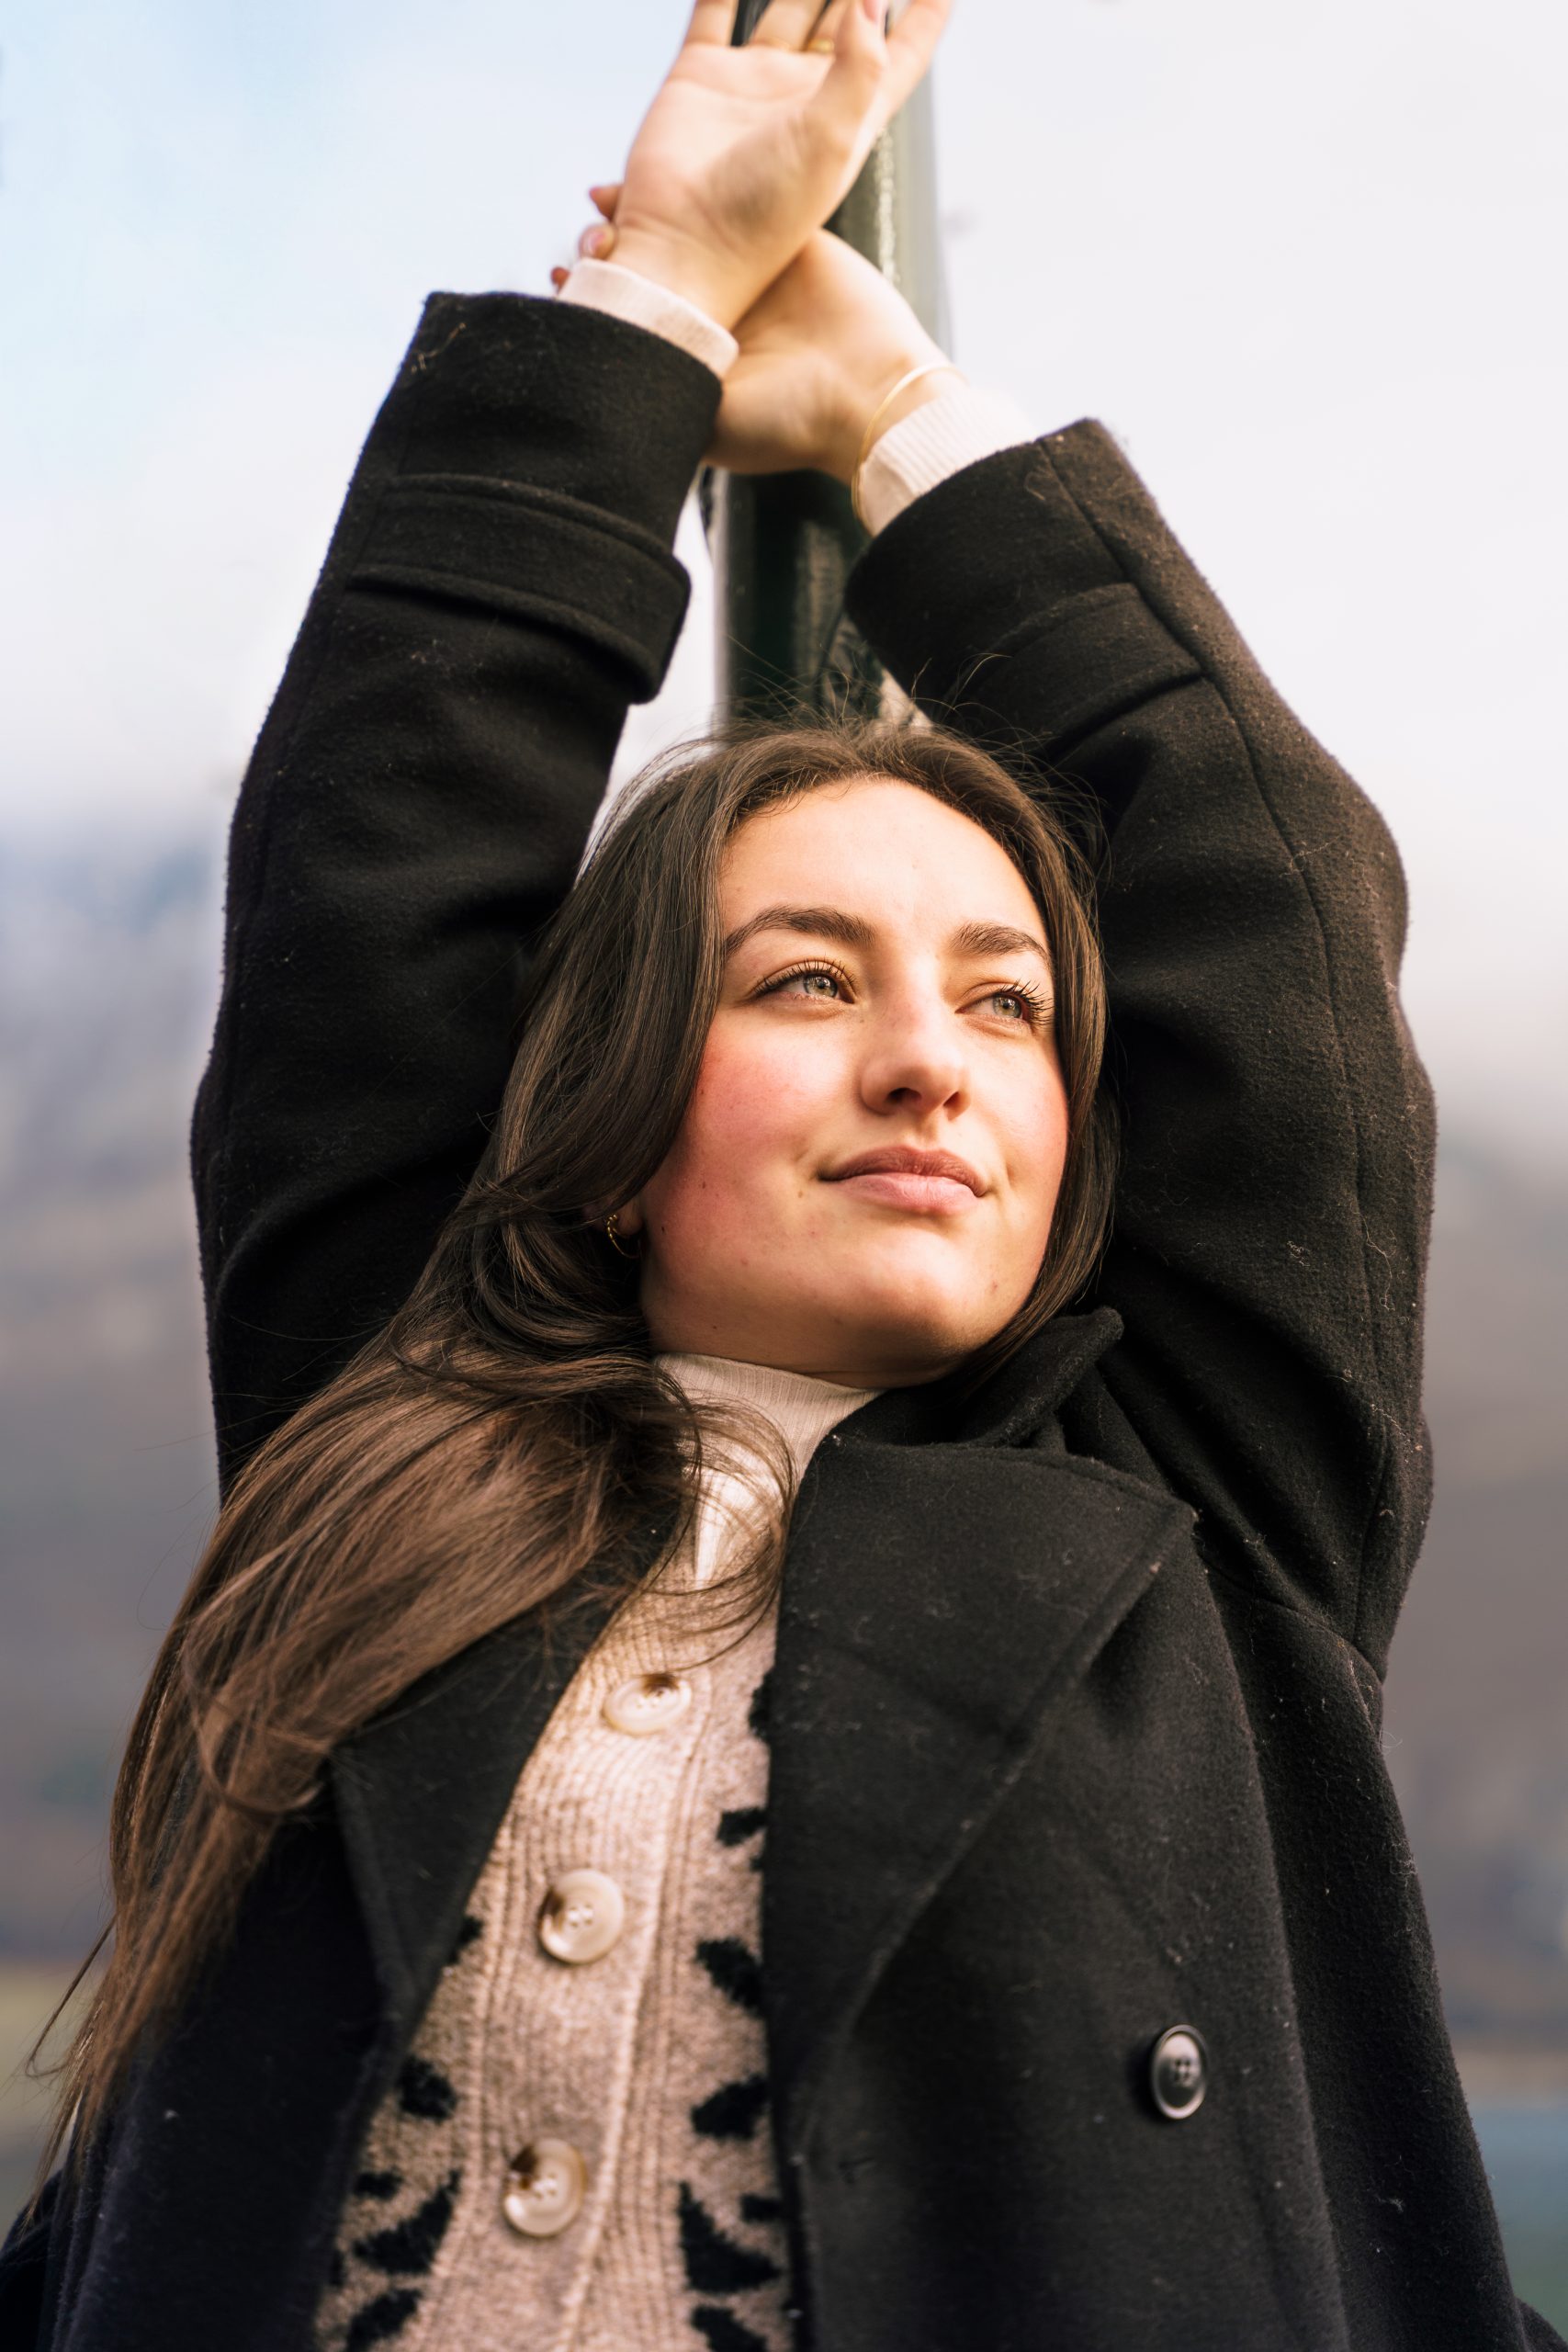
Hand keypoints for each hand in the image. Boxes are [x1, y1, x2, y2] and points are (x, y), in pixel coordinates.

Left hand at [560, 194, 953, 483]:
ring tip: (604, 209)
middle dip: (612, 250)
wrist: (870, 394)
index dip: (598, 293)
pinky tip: (653, 184)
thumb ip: (659, 403)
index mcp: (702, 355)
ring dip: (641, 215)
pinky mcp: (792, 241)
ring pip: (684, 231)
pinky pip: (735, 203)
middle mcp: (724, 314)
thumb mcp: (708, 431)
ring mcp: (756, 276)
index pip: (637, 314)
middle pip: (653, 268)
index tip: (566, 278)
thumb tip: (595, 387)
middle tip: (588, 246)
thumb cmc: (790, 423)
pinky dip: (695, 190)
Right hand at [582, 0, 950, 330]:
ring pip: (787, 0)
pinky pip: (716, 8)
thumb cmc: (762, 219)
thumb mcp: (829, 142)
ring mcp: (752, 83)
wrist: (681, 251)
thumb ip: (859, 66)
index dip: (928, 11)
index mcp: (849, 116)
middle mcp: (804, 95)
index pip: (903, 51)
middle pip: (848, 14)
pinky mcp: (700, 77)